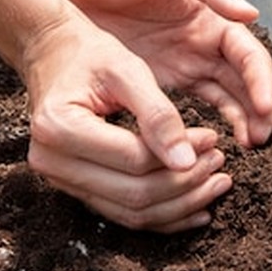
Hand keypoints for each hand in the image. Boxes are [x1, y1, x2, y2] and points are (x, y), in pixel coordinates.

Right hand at [20, 11, 234, 232]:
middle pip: (133, 194)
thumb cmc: (89, 55)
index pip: (134, 159)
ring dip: (179, 204)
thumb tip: (187, 162)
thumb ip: (157, 114)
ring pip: (131, 213)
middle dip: (185, 185)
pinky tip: (195, 208)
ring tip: (215, 183)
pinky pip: (123, 214)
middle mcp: (52, 161)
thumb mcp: (126, 70)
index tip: (214, 139)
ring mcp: (60, 180)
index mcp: (59, 127)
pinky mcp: (76, 188)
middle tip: (220, 163)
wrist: (54, 55)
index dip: (181, 155)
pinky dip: (162, 216)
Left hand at [47, 0, 271, 148]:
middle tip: (260, 138)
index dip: (261, 80)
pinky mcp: (160, 81)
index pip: (249, 55)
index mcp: (213, 17)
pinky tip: (211, 144)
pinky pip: (192, 108)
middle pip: (245, 82)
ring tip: (248, 146)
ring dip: (240, 121)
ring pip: (226, 99)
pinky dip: (208, 126)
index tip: (265, 106)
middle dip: (258, 110)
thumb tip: (252, 13)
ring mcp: (184, 64)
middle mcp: (205, 44)